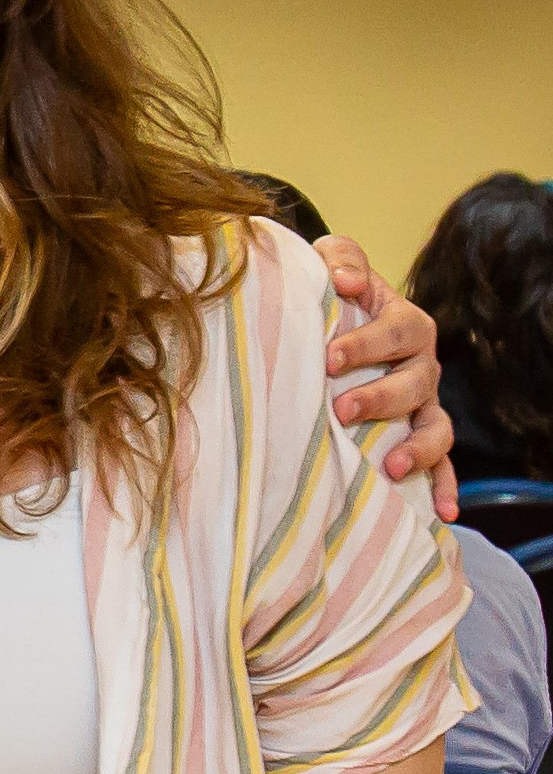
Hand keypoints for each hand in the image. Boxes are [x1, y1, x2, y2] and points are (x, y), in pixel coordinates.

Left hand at [310, 232, 456, 519]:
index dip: (365, 343)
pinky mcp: (417, 437)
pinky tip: (442, 513)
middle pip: (414, 383)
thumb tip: (343, 280)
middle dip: (380, 398)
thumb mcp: (333, 266)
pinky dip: (445, 487)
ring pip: (434, 427)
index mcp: (404, 325)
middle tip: (342, 410)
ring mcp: (423, 405)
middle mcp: (421, 366)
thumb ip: (340, 260)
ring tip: (392, 467)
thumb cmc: (331, 298)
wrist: (332, 327)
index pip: (395, 331)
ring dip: (417, 448)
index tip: (328, 358)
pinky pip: (441, 465)